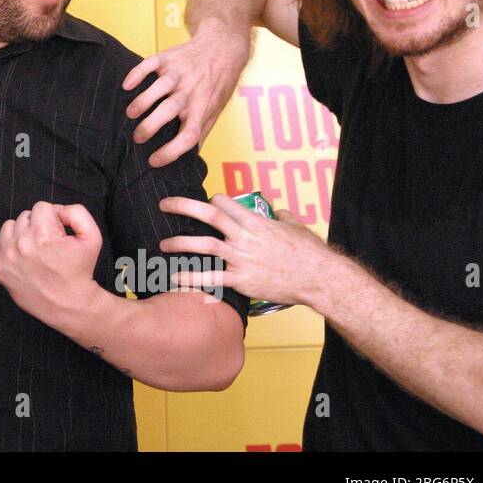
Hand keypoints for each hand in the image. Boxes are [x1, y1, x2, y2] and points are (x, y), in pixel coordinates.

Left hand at [0, 202, 103, 330]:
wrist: (69, 304)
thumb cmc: (79, 272)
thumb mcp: (92, 237)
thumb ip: (77, 213)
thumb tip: (58, 209)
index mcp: (43, 235)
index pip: (42, 207)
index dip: (53, 218)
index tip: (58, 233)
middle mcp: (22, 244)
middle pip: (25, 216)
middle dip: (38, 226)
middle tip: (49, 244)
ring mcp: (8, 257)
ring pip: (10, 226)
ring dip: (22, 233)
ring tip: (35, 249)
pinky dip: (7, 246)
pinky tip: (22, 256)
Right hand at [121, 25, 250, 167]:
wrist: (223, 48)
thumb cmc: (217, 84)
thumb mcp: (215, 109)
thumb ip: (201, 132)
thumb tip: (191, 158)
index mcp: (202, 109)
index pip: (188, 135)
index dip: (171, 151)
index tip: (153, 160)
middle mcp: (190, 92)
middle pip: (169, 111)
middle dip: (149, 127)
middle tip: (137, 138)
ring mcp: (179, 74)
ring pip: (158, 88)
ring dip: (141, 102)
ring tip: (130, 114)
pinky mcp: (168, 58)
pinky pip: (150, 64)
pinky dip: (136, 74)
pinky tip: (126, 86)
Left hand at [158, 194, 336, 307]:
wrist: (319, 278)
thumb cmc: (310, 253)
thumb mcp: (297, 227)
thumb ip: (283, 217)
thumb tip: (279, 212)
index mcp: (256, 221)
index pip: (224, 203)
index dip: (212, 202)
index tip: (206, 205)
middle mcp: (244, 237)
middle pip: (208, 216)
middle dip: (182, 207)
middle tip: (163, 204)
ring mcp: (241, 258)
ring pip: (204, 245)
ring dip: (180, 243)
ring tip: (163, 244)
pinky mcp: (241, 280)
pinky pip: (211, 277)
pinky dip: (191, 277)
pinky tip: (175, 277)